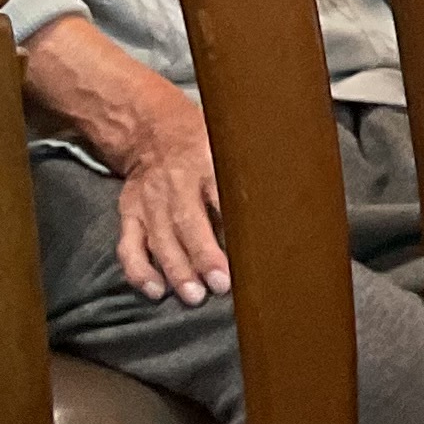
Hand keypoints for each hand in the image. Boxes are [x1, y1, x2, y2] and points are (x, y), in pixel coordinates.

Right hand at [22, 17, 228, 304]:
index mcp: (206, 163)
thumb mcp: (230, 143)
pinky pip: (129, 245)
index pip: (221, 194)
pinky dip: (138, 270)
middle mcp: (175, 183)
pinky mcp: (130, 214)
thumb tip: (293, 197)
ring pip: (160, 238)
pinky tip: (155, 290)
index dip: (233, 221)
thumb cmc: (203, 142)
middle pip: (188, 222)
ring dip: (176, 269)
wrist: (149, 129)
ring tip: (193, 295)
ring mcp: (149, 201)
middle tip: (220, 284)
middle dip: (203, 255)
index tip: (250, 248)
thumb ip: (252, 170)